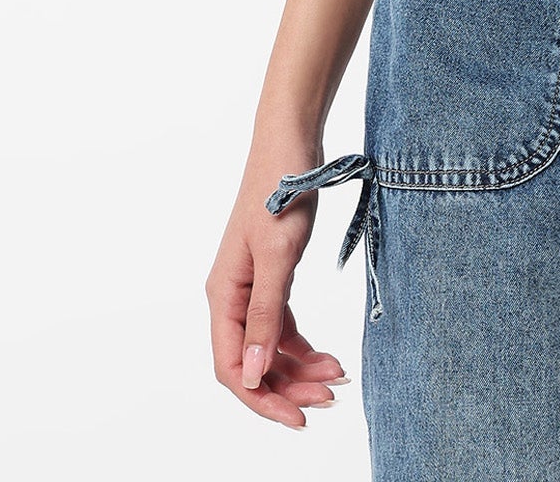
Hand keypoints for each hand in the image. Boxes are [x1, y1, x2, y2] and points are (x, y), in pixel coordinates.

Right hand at [206, 141, 351, 429]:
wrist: (292, 141)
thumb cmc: (280, 188)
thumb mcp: (278, 255)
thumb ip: (266, 315)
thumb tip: (254, 374)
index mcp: (223, 294)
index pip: (232, 367)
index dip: (262, 398)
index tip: (299, 418)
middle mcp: (232, 295)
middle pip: (253, 362)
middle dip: (287, 387)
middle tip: (329, 399)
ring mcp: (252, 286)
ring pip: (270, 347)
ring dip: (299, 369)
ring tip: (336, 378)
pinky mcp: (273, 275)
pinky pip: (282, 325)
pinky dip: (304, 345)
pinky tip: (328, 356)